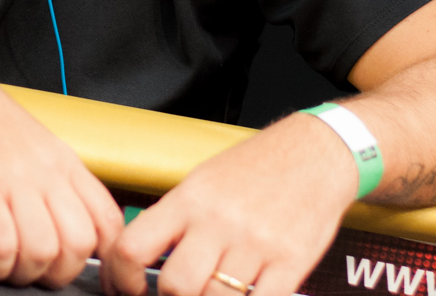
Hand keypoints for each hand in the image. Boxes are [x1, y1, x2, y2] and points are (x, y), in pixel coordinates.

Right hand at [0, 32, 123, 287]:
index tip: (85, 273)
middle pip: (81, 243)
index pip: (108, 219)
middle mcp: (45, 169)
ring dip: (25, 274)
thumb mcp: (28, 140)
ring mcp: (14, 178)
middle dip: (61, 274)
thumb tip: (60, 218)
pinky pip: (2, 245)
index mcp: (62, 159)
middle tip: (37, 276)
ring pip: (45, 250)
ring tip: (7, 271)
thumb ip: (48, 176)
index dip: (105, 258)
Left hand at [103, 113, 356, 295]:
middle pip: (175, 285)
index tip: (126, 288)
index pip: (134, 246)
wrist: (314, 154)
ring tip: (211, 291)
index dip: (121, 278)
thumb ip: (174, 221)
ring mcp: (255, 244)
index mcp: (189, 199)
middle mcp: (219, 221)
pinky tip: (243, 294)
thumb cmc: (256, 167)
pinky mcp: (290, 263)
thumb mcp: (202, 181)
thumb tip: (141, 260)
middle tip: (177, 294)